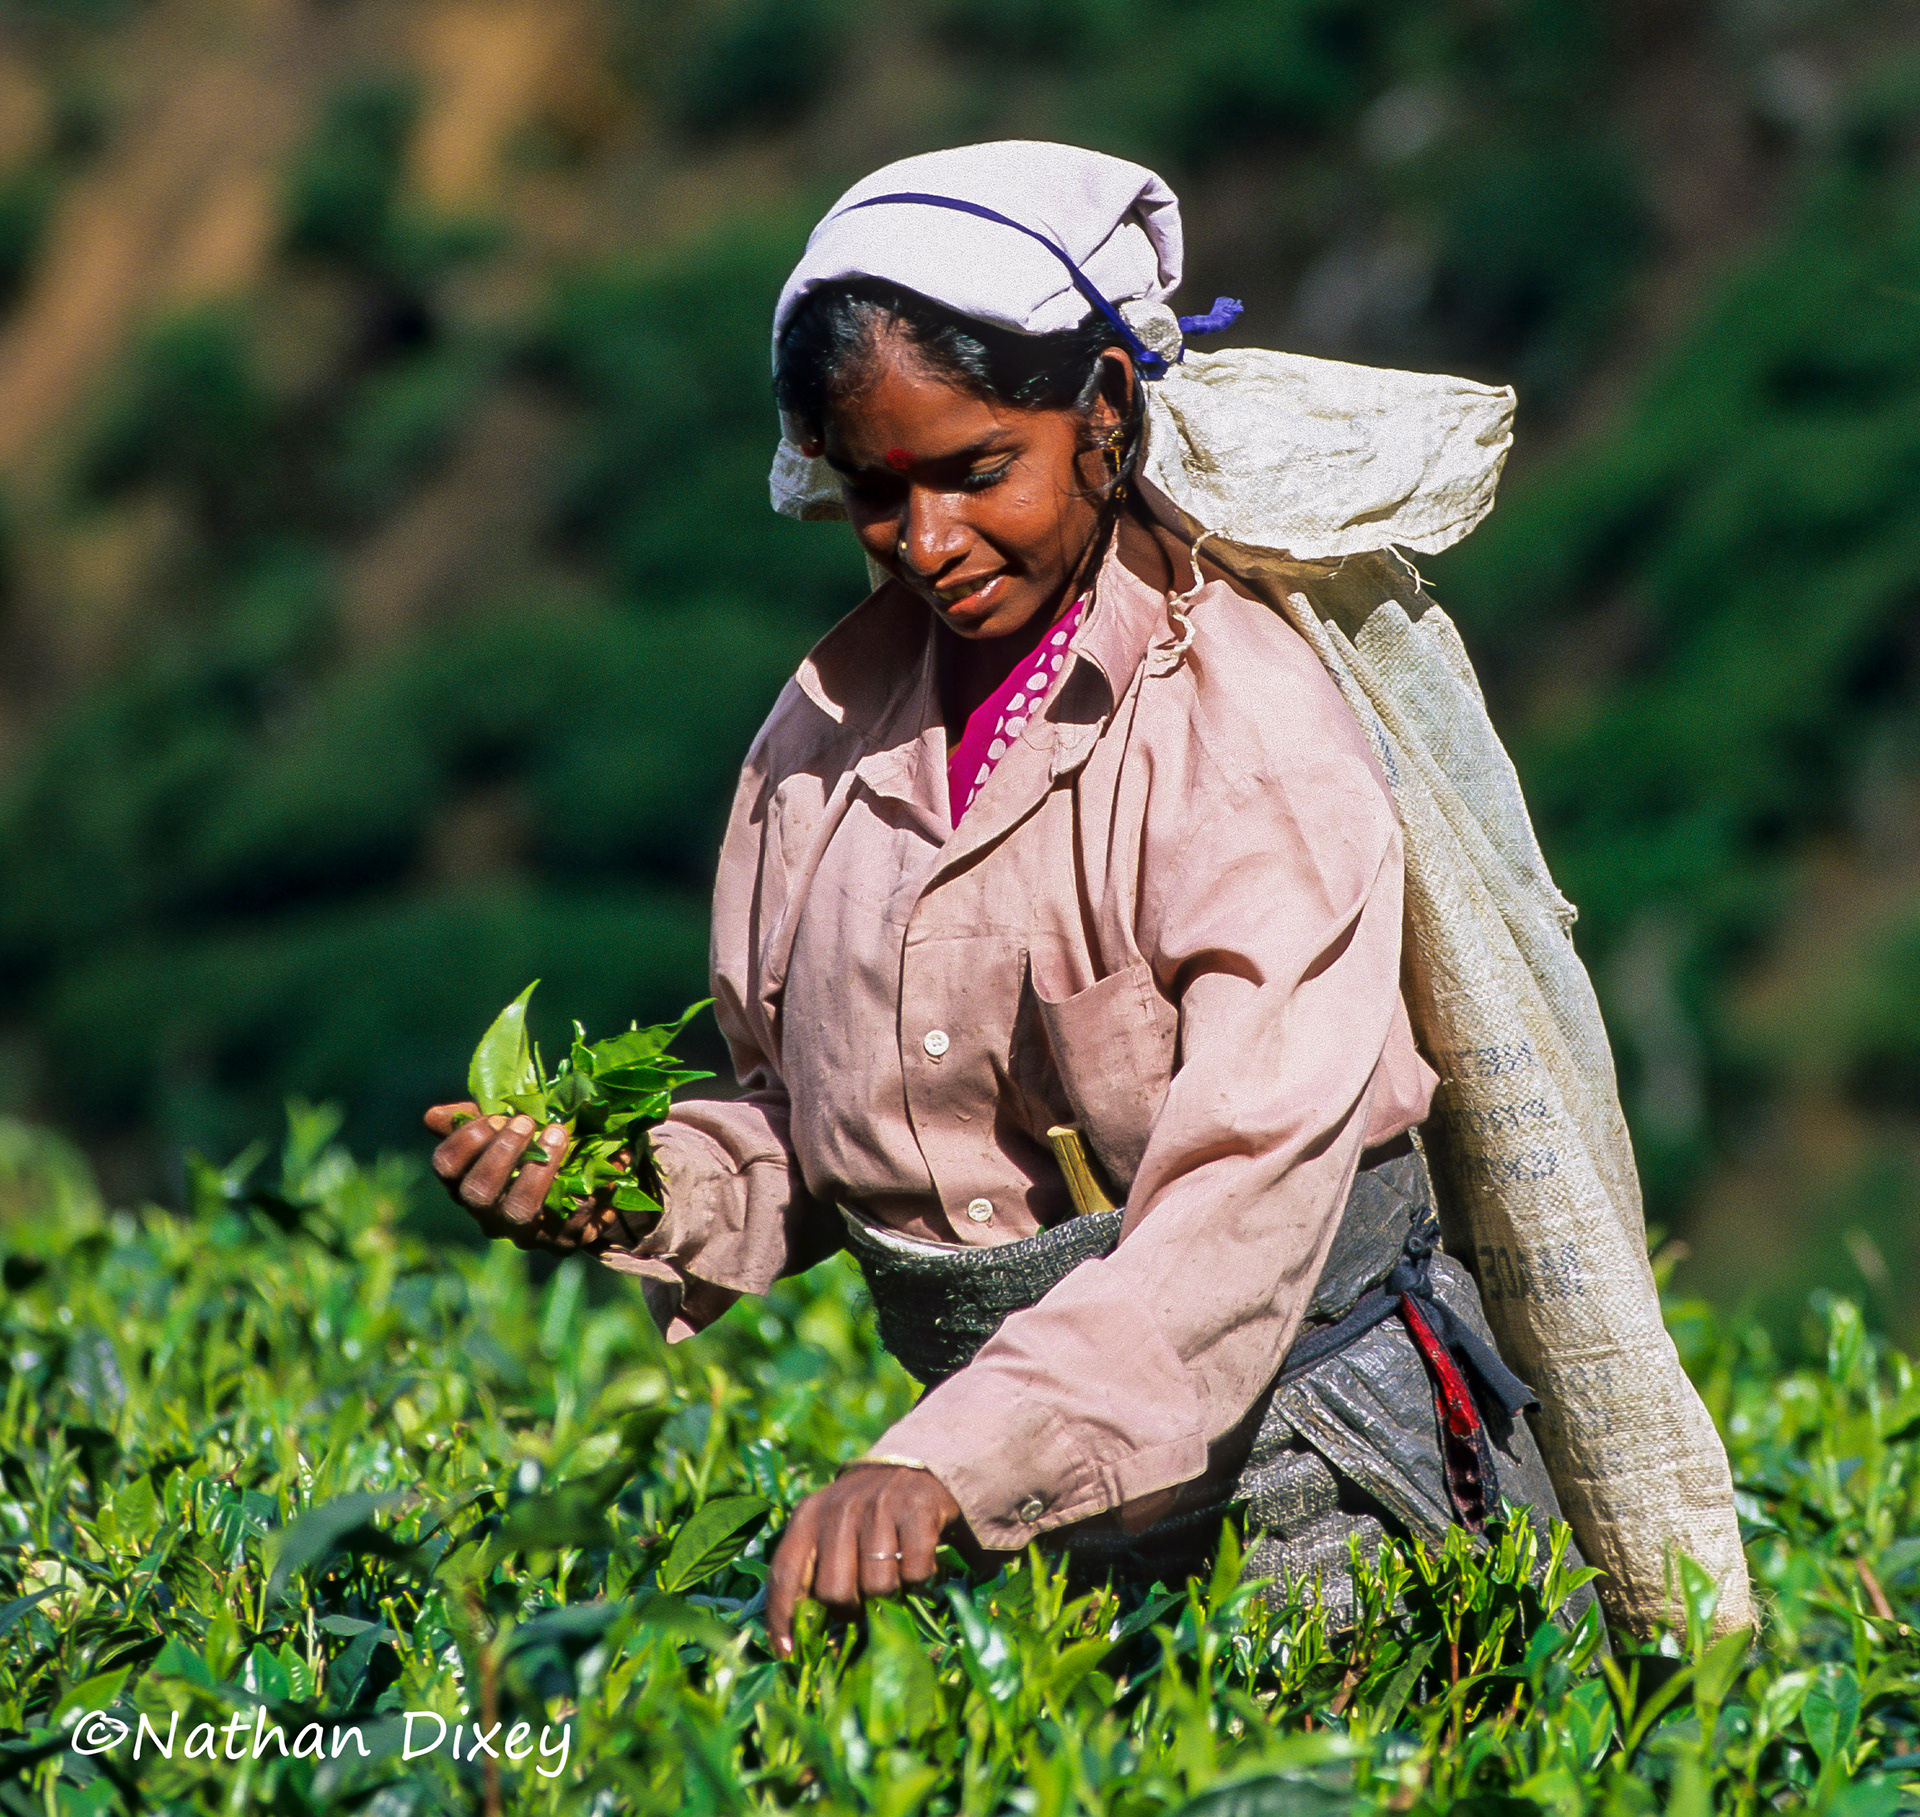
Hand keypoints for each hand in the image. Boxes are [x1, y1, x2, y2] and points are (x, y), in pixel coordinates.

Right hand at [423, 1102, 632, 1252]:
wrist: (583, 1190)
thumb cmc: (532, 1151)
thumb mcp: (503, 1129)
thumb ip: (472, 1118)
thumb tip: (434, 1116)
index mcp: (468, 1183)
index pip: (446, 1166)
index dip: (468, 1139)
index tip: (498, 1116)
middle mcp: (489, 1214)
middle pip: (478, 1193)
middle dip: (501, 1153)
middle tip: (528, 1121)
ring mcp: (525, 1232)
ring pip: (519, 1210)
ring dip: (537, 1169)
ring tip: (559, 1134)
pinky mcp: (562, 1241)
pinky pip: (572, 1221)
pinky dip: (588, 1189)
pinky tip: (602, 1161)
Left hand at [767, 1465, 960, 1657]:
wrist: (910, 1466)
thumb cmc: (862, 1515)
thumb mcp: (826, 1530)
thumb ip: (813, 1570)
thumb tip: (798, 1638)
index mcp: (807, 1516)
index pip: (785, 1574)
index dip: (781, 1618)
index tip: (787, 1653)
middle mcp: (839, 1508)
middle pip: (834, 1591)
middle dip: (850, 1607)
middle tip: (863, 1597)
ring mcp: (879, 1506)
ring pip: (877, 1586)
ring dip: (889, 1592)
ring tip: (891, 1571)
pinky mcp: (917, 1509)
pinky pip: (914, 1573)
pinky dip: (919, 1578)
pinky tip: (916, 1560)